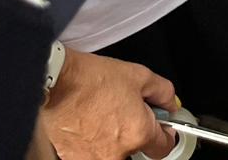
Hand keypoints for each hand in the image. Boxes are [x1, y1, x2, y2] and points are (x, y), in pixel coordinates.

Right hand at [42, 49, 177, 159]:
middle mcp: (116, 153)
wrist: (57, 84)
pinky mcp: (72, 159)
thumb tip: (170, 104)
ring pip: (113, 152)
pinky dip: (93, 141)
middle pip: (136, 148)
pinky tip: (88, 122)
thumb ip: (163, 93)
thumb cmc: (93, 80)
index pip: (163, 148)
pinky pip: (92, 152)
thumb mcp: (140, 76)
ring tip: (104, 114)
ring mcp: (92, 159)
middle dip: (135, 131)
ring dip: (113, 137)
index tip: (164, 127)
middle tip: (126, 110)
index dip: (166, 134)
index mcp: (138, 134)